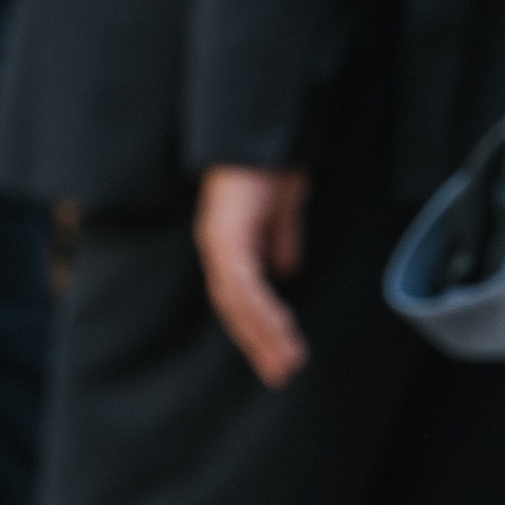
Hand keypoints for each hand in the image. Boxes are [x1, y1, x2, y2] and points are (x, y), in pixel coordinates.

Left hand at [195, 165, 310, 387]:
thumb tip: (285, 269)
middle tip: (281, 375)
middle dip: (258, 343)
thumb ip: (280, 238)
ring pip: (235, 302)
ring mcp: (217, 242)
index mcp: (230, 245)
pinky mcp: (224, 235)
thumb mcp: (284, 206)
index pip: (241, 298)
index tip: (280, 356)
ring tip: (287, 361)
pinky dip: (259, 307)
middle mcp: (218, 248)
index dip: (258, 328)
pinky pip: (241, 282)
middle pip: (233, 308)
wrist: (261, 129)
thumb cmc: (270, 160)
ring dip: (262, 333)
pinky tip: (279, 327)